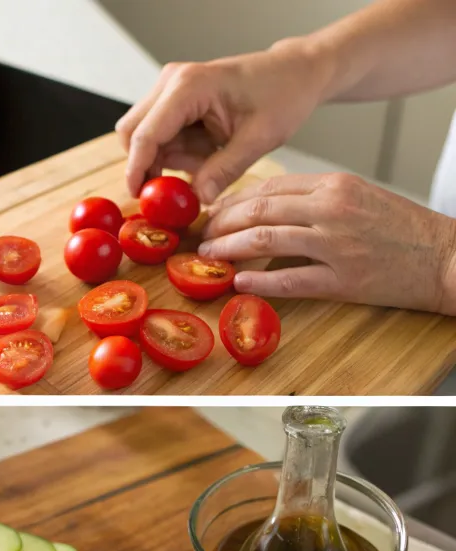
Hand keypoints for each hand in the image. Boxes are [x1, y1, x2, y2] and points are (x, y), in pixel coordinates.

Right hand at [116, 42, 330, 202]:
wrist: (294, 73)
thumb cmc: (283, 95)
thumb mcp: (260, 138)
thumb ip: (225, 170)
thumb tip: (198, 199)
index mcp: (189, 86)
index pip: (146, 134)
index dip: (137, 170)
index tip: (139, 198)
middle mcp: (171, 82)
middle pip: (133, 133)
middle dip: (147, 165)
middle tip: (171, 191)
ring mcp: (170, 89)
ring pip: (143, 137)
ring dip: (167, 159)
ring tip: (208, 162)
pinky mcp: (173, 100)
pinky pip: (160, 135)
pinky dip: (176, 153)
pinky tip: (206, 153)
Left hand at [199, 172, 455, 313]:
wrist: (444, 257)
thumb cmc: (399, 228)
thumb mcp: (356, 197)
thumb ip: (312, 200)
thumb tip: (262, 209)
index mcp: (335, 185)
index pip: (269, 186)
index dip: (233, 200)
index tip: (213, 212)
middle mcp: (332, 209)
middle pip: (260, 210)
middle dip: (221, 224)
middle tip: (201, 236)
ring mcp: (337, 245)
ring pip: (266, 240)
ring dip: (229, 249)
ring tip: (208, 256)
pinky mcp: (343, 279)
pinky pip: (289, 280)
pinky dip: (259, 282)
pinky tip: (238, 282)